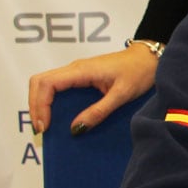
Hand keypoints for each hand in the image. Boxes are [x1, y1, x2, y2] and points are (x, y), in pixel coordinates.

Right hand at [27, 44, 160, 135]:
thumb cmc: (139, 71)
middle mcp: (74, 69)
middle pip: (39, 82)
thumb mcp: (121, 94)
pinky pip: (59, 88)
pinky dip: (52, 102)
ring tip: (47, 126)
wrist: (151, 58)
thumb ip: (99, 111)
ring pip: (46, 84)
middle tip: (42, 129)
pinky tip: (59, 118)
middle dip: (35, 106)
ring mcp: (77, 72)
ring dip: (42, 104)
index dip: (39, 105)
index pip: (46, 84)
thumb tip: (75, 129)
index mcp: (81, 70)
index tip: (44, 126)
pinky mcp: (82, 77)